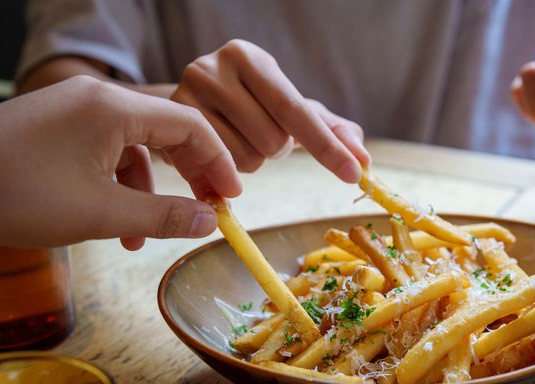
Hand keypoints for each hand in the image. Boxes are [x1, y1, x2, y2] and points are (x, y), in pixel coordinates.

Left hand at [0, 76, 241, 248]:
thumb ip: (164, 216)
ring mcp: (75, 113)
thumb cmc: (16, 194)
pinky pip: (105, 154)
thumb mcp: (100, 213)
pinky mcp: (58, 130)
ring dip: (149, 192)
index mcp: (113, 109)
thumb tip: (210, 223)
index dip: (219, 162)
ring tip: (146, 235)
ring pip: (135, 149)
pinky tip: (116, 224)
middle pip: (166, 133)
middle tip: (207, 212)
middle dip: (189, 177)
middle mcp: (97, 101)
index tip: (232, 197)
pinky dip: (118, 188)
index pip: (189, 125)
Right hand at [171, 39, 369, 181]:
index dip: (328, 147)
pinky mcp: (170, 127)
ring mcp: (187, 95)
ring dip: (252, 163)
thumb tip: (364, 161)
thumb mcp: (290, 112)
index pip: (296, 110)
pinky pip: (217, 171)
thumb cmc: (250, 107)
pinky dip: (227, 174)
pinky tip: (217, 154)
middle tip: (259, 135)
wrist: (186, 109)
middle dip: (276, 150)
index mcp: (251, 58)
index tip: (354, 173)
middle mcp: (214, 68)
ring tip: (236, 141)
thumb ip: (331, 131)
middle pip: (272, 141)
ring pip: (245, 161)